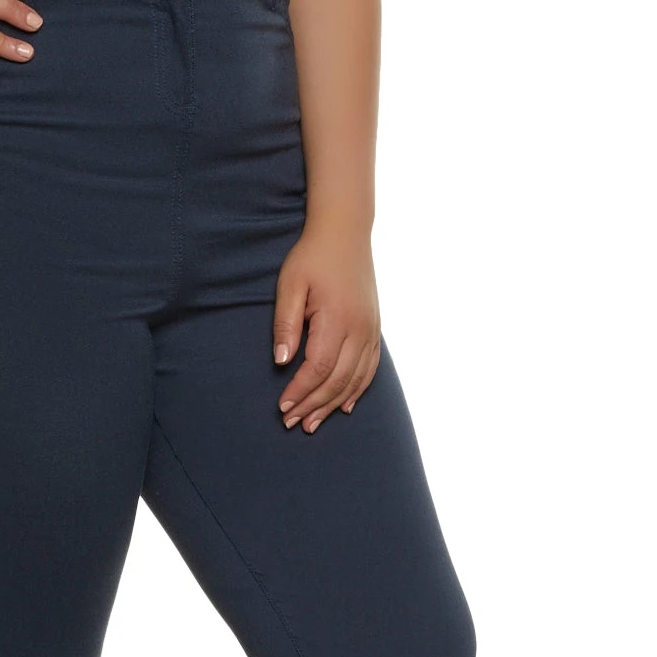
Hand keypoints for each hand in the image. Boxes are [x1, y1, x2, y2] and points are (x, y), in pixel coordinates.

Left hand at [272, 223, 380, 431]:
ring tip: (314, 423)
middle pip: (337, 380)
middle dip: (314, 405)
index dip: (300, 392)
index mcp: (337, 319)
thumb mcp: (290, 285)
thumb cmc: (312, 257)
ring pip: (355, 379)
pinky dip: (357, 390)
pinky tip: (345, 406)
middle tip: (292, 424)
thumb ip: (286, 324)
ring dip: (333, 404)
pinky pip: (370, 368)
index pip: (317, 368)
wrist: (345, 233)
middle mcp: (359, 329)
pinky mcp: (375, 329)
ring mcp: (371, 330)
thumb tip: (281, 362)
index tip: (282, 408)